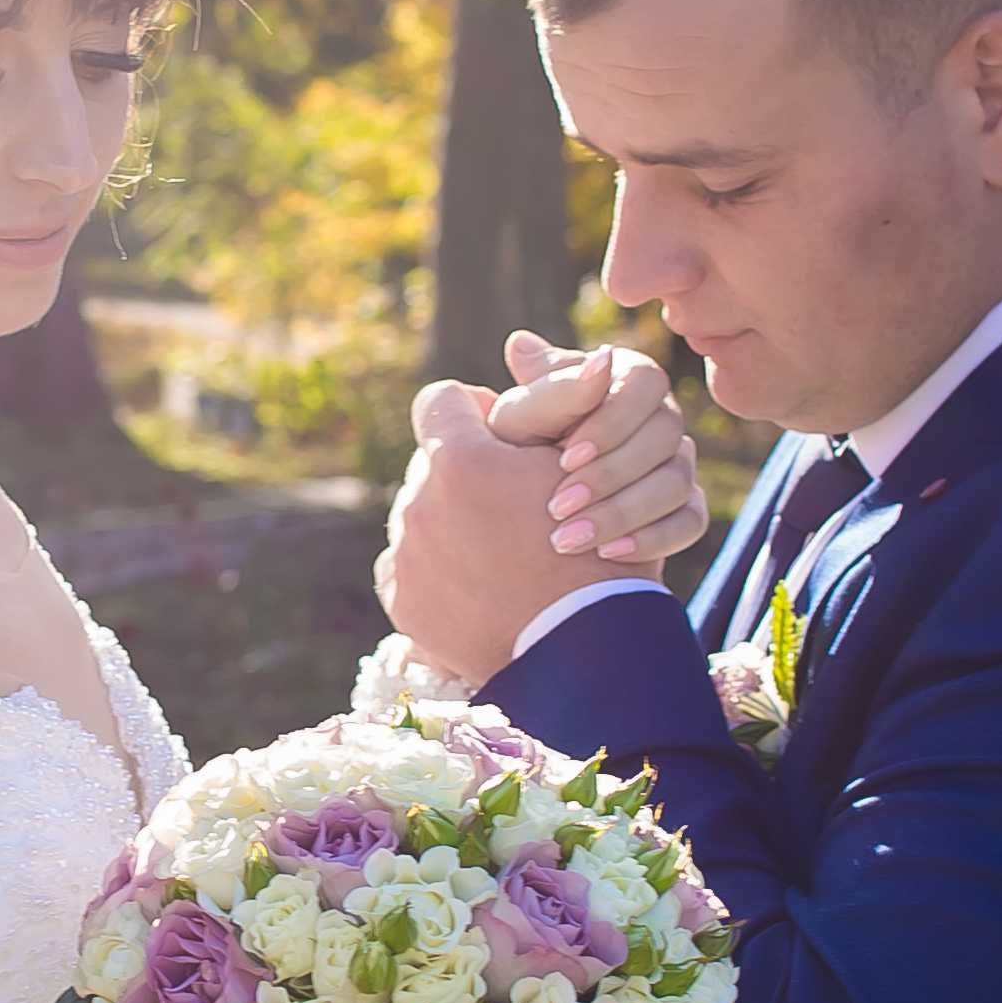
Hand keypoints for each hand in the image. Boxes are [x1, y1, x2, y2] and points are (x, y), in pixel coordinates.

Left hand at [375, 381, 577, 683]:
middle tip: (514, 507)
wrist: (584, 650)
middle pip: (433, 464)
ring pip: (421, 515)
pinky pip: (406, 566)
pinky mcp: (401, 598)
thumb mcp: (588, 467)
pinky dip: (435, 570)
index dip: (476, 413)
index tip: (506, 440)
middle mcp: (418, 500)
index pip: (442, 400)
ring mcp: (405, 553)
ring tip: (500, 553)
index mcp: (460, 457)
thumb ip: (565, 405)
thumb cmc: (600, 547)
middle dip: (466, 475)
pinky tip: (477, 585)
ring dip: (452, 523)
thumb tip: (565, 352)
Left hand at [487, 330, 704, 572]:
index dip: (609, 422)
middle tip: (559, 506)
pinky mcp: (683, 507)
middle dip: (611, 474)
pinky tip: (608, 554)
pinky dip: (652, 539)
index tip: (564, 457)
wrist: (524, 514)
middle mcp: (660, 415)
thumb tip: (523, 342)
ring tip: (571, 539)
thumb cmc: (516, 451)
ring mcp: (677, 461)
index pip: (643, 383)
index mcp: (626, 377)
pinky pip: (689, 522)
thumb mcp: (518, 422)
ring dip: (623, 512)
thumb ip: (533, 391)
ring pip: (676, 481)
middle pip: (666, 435)